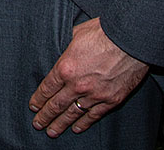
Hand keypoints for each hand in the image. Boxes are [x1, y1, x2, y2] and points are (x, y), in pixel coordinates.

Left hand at [29, 17, 149, 137]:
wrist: (130, 40)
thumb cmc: (103, 33)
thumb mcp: (75, 34)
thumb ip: (66, 48)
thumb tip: (62, 51)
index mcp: (65, 68)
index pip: (47, 88)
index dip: (38, 99)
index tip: (33, 106)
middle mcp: (77, 85)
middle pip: (56, 105)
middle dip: (45, 115)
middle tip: (37, 124)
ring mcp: (94, 94)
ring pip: (73, 113)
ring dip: (60, 124)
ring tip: (52, 131)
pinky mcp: (111, 100)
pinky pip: (94, 115)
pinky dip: (84, 123)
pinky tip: (76, 128)